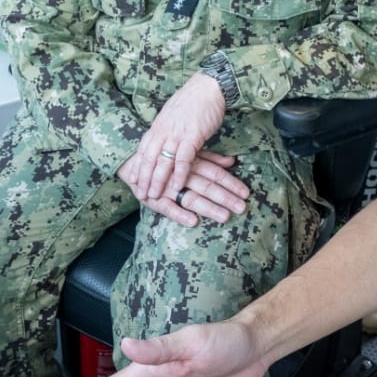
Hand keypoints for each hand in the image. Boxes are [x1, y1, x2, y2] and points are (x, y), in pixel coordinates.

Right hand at [117, 146, 247, 227]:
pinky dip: (179, 214)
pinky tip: (192, 221)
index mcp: (190, 162)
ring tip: (224, 216)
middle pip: (206, 186)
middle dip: (225, 197)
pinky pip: (166, 208)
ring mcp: (167, 187)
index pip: (215, 173)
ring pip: (190, 197)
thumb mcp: (188, 154)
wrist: (131, 160)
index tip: (246, 193)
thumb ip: (209, 158)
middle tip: (241, 208)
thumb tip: (231, 161)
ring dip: (208, 208)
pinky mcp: (153, 198)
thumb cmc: (165, 158)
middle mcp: (181, 174)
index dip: (231, 183)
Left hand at [133, 72, 229, 207]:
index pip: (143, 150)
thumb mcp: (173, 114)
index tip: (133, 180)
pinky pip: (182, 159)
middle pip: (149, 158)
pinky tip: (177, 186)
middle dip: (143, 178)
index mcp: (158, 126)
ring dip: (158, 180)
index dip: (138, 166)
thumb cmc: (193, 100)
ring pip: (162, 161)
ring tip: (155, 195)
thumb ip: (166, 128)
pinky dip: (179, 174)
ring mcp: (176, 134)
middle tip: (140, 194)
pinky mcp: (191, 136)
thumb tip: (162, 138)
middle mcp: (163, 131)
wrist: (208, 87)